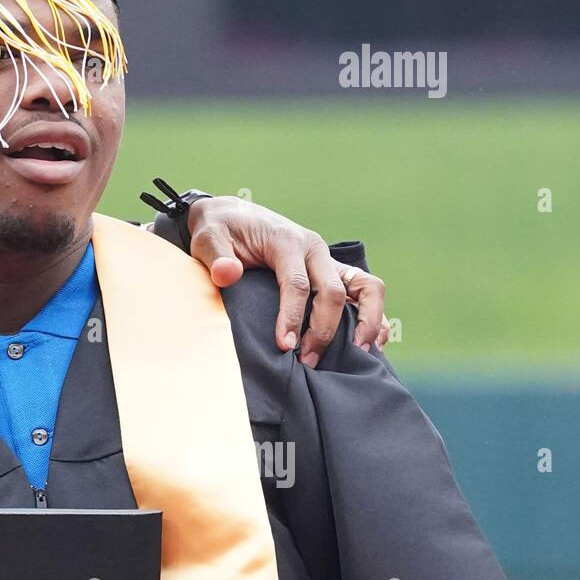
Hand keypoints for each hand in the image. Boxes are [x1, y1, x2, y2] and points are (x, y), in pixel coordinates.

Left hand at [185, 197, 388, 366]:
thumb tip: (228, 275)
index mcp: (287, 241)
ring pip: (367, 287)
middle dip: (323, 330)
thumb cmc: (220, 232)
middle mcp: (315, 249)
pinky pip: (365, 291)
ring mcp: (328, 260)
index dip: (293, 317)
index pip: (297, 284)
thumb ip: (216, 257)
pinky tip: (365, 344)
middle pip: (333, 292)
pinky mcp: (332, 271)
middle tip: (307, 361)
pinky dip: (372, 316)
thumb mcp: (208, 239)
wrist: (231, 217)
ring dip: (366, 321)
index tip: (285, 346)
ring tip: (356, 354)